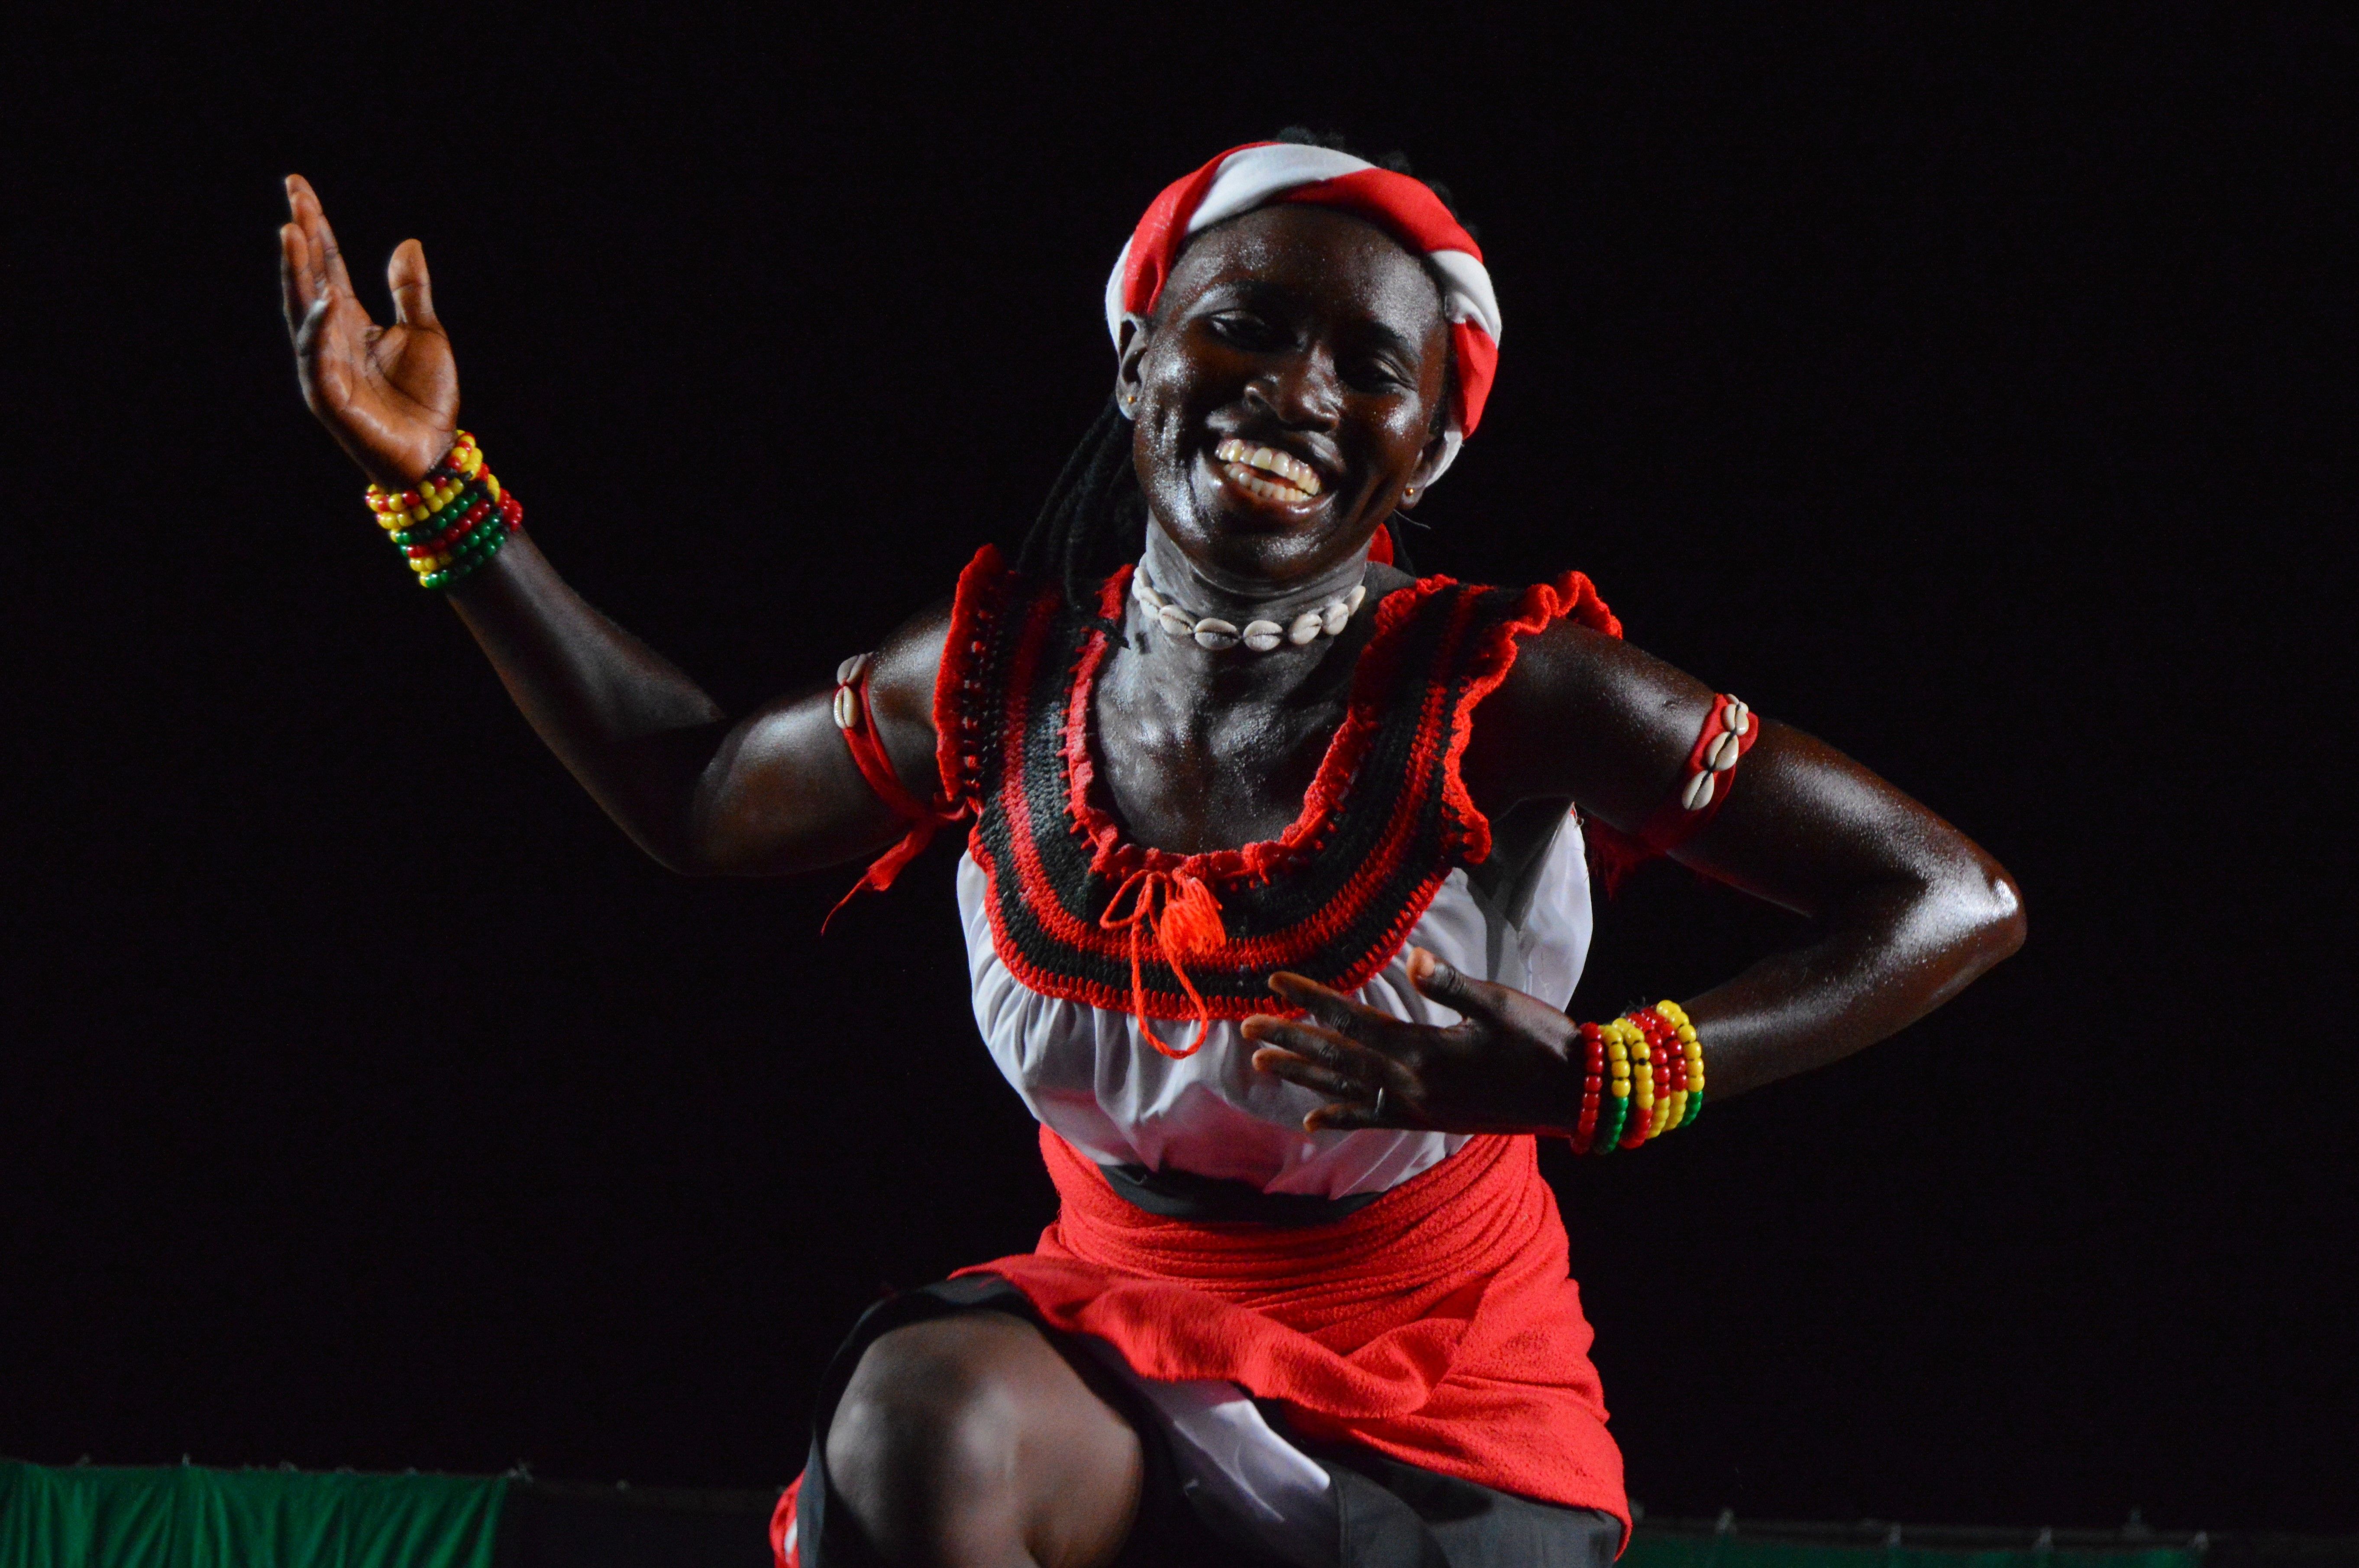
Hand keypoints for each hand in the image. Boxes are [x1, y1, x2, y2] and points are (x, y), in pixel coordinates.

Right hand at [279, 174, 458, 489]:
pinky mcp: (332, 399)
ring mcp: (326, 367)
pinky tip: (324, 302)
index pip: (328, 265)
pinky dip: (319, 333)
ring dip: (298, 274)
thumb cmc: (426, 399)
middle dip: (301, 238)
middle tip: (294, 196)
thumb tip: (407, 243)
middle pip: (310, 279)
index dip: (316, 227)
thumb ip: (410, 291)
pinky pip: (319, 362)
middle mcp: (330, 338)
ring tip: (293, 232)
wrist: (434, 453)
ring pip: (304, 313)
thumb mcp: (426, 332)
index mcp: (350, 321)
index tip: (300, 187)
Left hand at [1243, 948, 1583, 1135]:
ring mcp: (1419, 1107)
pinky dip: (1339, 1118)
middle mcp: (1412, 1084)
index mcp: (1425, 1050)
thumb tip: (1415, 961)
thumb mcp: (1499, 1004)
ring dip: (1302, 1075)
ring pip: (1345, 1090)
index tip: (1275, 982)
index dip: (1311, 1001)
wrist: (1575, 1094)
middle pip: (1337, 1059)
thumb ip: (1452, 984)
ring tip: (1263, 1061)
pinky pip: (1373, 1119)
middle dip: (1291, 1040)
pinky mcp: (1430, 1120)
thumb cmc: (1540, 1039)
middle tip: (1247, 1028)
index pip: (1353, 1022)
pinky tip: (1310, 1120)